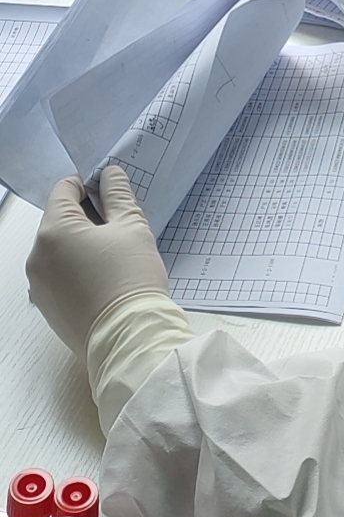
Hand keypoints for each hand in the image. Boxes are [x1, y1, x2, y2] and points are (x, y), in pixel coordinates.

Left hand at [27, 167, 169, 358]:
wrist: (130, 339)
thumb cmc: (130, 283)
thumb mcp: (132, 228)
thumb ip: (118, 196)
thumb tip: (110, 177)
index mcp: (53, 231)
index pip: (64, 189)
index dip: (89, 184)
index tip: (109, 192)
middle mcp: (37, 257)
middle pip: (60, 220)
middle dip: (87, 218)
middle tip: (119, 228)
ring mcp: (39, 285)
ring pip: (59, 250)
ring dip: (82, 245)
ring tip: (114, 258)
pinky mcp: (47, 307)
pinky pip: (59, 275)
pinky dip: (77, 270)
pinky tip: (104, 279)